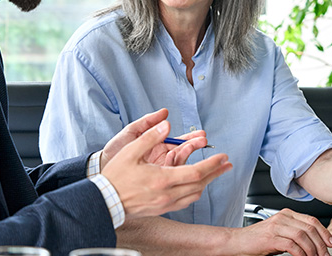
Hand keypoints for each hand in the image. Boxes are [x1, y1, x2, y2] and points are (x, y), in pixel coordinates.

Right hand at [102, 117, 231, 217]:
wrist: (104, 201)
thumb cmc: (115, 177)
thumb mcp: (131, 151)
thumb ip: (151, 136)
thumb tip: (166, 123)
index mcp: (163, 179)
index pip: (196, 172)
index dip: (212, 164)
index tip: (223, 157)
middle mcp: (167, 194)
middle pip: (200, 184)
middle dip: (216, 173)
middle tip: (227, 165)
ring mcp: (165, 204)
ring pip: (194, 194)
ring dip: (206, 182)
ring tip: (214, 173)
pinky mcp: (161, 209)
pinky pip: (184, 201)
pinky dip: (194, 191)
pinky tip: (195, 186)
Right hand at [233, 209, 331, 255]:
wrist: (237, 242)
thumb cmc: (257, 240)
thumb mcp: (280, 233)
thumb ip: (294, 234)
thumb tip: (314, 243)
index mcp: (287, 214)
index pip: (311, 220)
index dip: (324, 232)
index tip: (331, 243)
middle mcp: (283, 217)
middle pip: (309, 228)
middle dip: (321, 244)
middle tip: (324, 255)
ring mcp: (276, 226)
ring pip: (303, 235)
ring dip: (312, 250)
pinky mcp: (271, 237)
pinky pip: (292, 245)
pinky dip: (301, 253)